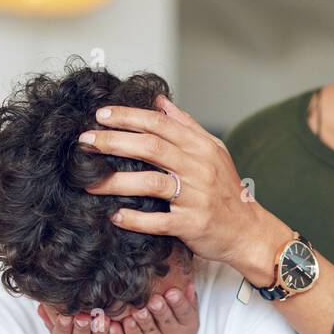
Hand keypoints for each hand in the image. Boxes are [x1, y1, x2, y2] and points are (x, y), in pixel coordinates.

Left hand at [77, 95, 286, 283]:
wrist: (248, 231)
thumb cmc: (227, 192)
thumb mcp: (213, 152)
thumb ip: (186, 126)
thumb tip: (160, 101)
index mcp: (201, 148)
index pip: (160, 124)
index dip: (129, 117)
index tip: (101, 115)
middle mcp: (198, 168)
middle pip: (151, 148)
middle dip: (114, 142)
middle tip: (85, 142)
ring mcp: (195, 197)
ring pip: (151, 183)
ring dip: (117, 181)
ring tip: (89, 181)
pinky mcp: (192, 224)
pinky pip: (159, 221)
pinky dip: (136, 219)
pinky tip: (115, 216)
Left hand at [118, 283, 199, 333]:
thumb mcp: (187, 324)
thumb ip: (188, 304)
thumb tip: (188, 283)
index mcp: (186, 327)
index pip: (185, 313)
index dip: (179, 303)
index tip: (171, 292)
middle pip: (167, 322)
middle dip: (160, 311)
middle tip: (153, 300)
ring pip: (149, 332)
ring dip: (143, 320)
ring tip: (138, 310)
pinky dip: (129, 332)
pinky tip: (124, 322)